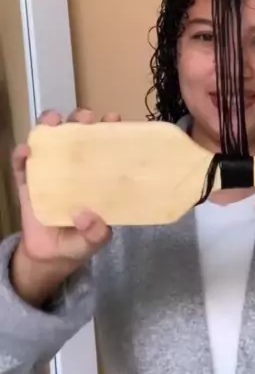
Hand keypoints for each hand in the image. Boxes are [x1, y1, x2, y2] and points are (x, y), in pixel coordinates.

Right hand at [11, 109, 120, 305]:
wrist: (51, 256)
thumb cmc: (80, 240)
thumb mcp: (94, 240)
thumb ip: (96, 232)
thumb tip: (87, 218)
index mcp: (96, 174)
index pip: (104, 145)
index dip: (109, 129)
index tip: (114, 118)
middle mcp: (73, 166)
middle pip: (75, 133)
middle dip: (80, 119)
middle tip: (85, 117)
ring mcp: (49, 171)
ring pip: (47, 141)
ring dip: (49, 126)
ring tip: (53, 122)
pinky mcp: (27, 182)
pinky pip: (21, 165)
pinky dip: (21, 155)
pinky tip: (25, 151)